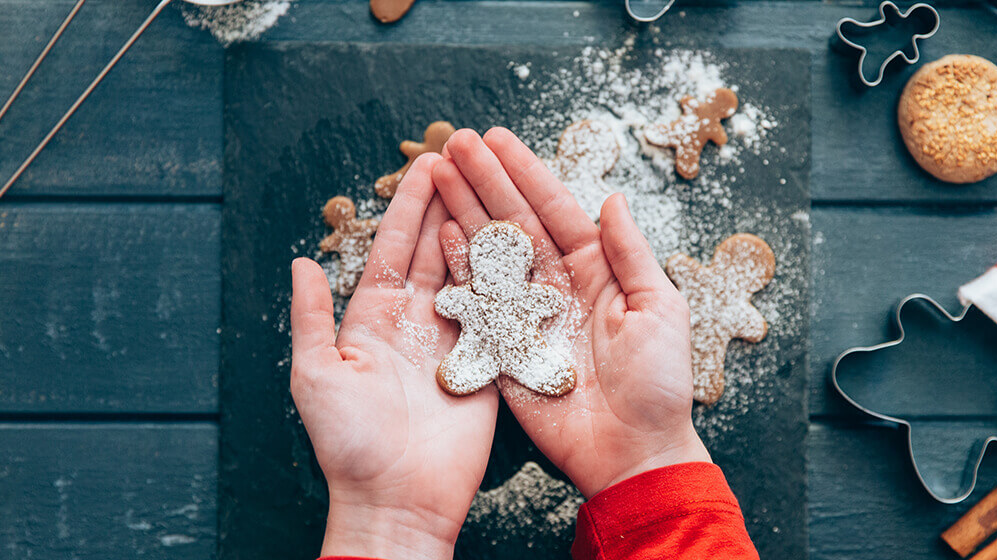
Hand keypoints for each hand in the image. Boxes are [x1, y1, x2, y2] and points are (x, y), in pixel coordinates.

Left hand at [289, 153, 497, 559]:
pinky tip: (512, 244)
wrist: (398, 498)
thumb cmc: (348, 444)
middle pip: (432, 251)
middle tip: (464, 159)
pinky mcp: (485, 363)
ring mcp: (452, 342)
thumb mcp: (316, 375)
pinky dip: (502, 279)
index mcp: (372, 320)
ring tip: (489, 185)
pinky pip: (494, 313)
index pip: (392, 250)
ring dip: (475, 230)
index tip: (424, 166)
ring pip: (465, 273)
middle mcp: (413, 323)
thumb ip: (311, 318)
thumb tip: (301, 264)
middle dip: (446, 204)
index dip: (407, 207)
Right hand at [432, 128, 709, 497]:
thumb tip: (613, 199)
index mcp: (598, 270)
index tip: (496, 139)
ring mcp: (527, 314)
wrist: (633, 451)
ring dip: (465, 211)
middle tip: (454, 143)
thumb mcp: (660, 309)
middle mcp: (557, 284)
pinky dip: (459, 267)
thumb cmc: (659, 384)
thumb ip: (631, 254)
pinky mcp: (504, 346)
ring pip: (491, 252)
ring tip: (437, 173)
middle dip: (484, 181)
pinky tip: (440, 231)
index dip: (525, 173)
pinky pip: (478, 300)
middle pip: (514, 222)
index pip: (555, 210)